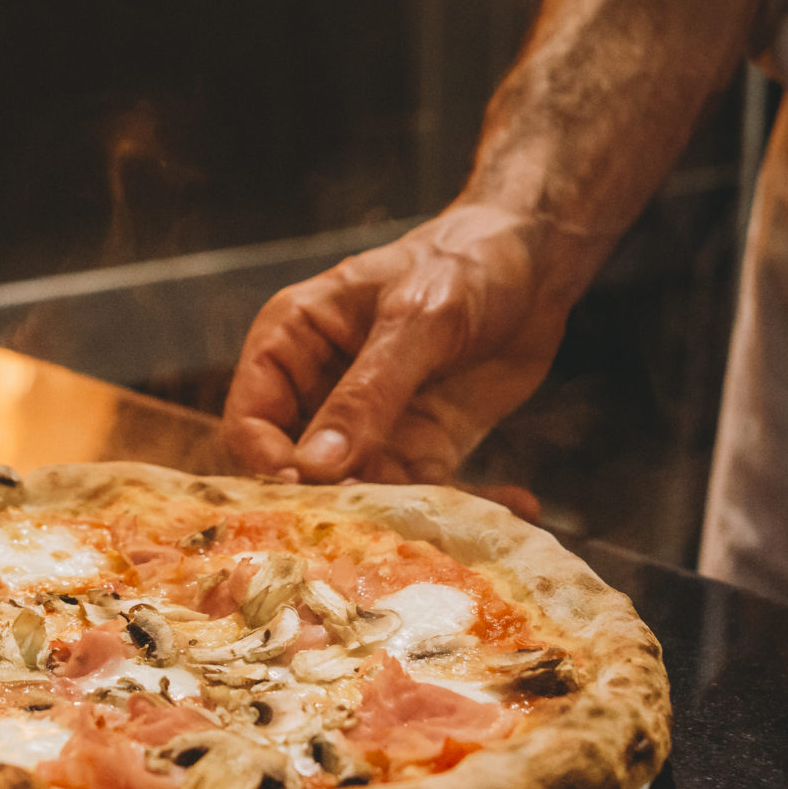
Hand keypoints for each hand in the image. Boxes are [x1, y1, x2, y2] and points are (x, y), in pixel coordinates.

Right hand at [220, 205, 576, 518]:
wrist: (537, 261)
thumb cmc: (465, 262)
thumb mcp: (416, 319)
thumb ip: (368, 392)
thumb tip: (316, 466)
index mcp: (293, 340)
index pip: (250, 417)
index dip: (265, 460)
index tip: (302, 491)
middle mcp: (321, 390)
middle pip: (298, 468)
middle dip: (332, 501)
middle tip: (374, 527)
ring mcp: (372, 425)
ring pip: (363, 490)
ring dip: (403, 513)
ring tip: (451, 523)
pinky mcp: (423, 447)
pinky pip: (428, 492)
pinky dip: (466, 504)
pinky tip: (520, 500)